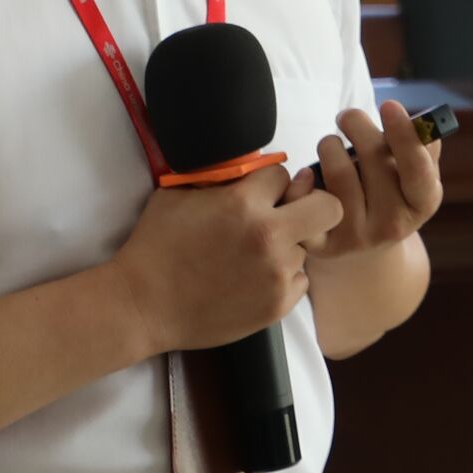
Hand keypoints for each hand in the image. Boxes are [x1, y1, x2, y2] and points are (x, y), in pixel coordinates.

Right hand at [110, 168, 341, 355]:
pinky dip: (283, 276)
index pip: (284, 174)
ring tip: (252, 255)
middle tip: (289, 214)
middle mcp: (269, 237)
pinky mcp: (278, 305)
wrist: (143, 306)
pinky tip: (254, 278)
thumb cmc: (155, 247)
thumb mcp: (178, 194)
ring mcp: (277, 274)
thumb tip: (254, 166)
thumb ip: (219, 177)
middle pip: (329, 206)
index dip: (269, 183)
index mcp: (243, 204)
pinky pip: (300, 279)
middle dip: (311, 204)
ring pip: (307, 246)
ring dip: (287, 245)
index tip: (256, 193)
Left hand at [298, 101, 445, 260]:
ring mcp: (357, 237)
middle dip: (356, 124)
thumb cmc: (391, 194)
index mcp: (422, 203)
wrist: (363, 249)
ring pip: (338, 171)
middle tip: (347, 116)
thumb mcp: (415, 175)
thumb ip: (424, 147)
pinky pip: (306, 198)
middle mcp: (393, 224)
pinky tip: (310, 173)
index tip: (388, 104)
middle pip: (373, 159)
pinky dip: (303, 177)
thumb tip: (422, 124)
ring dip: (329, 144)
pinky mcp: (323, 245)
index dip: (404, 136)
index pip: (417, 169)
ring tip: (331, 145)